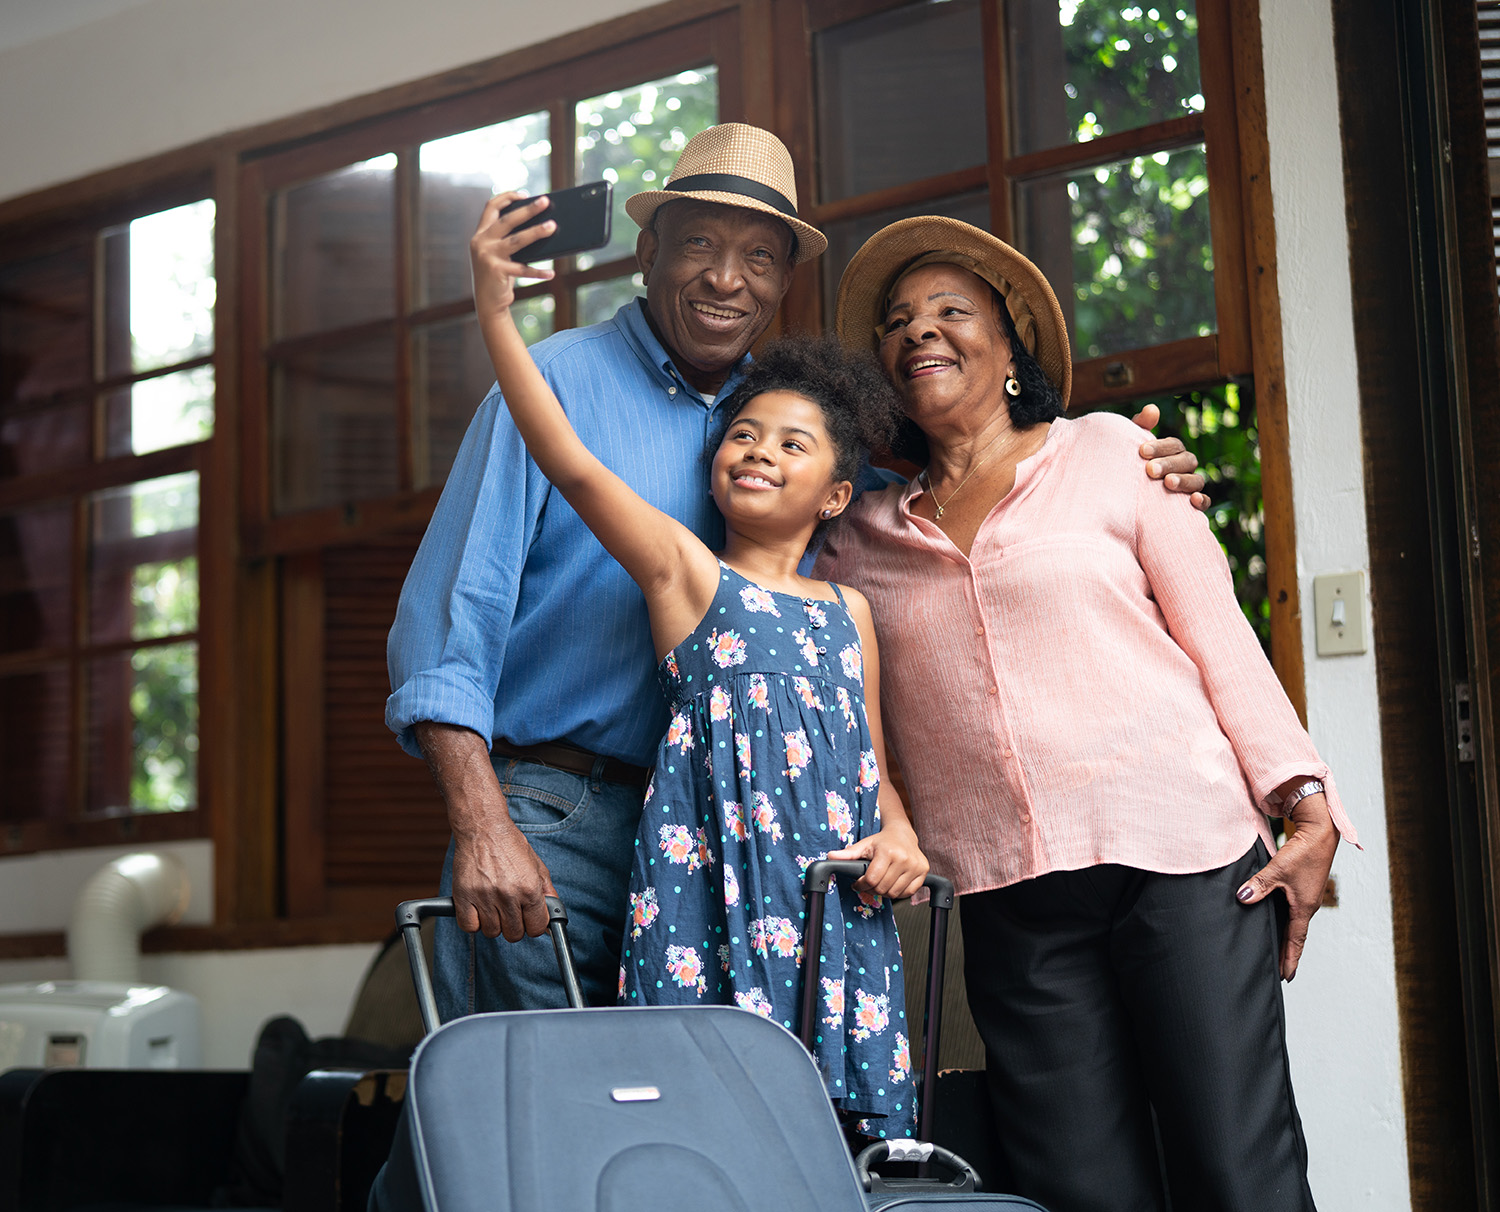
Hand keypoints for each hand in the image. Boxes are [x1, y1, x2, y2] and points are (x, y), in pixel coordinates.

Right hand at [451, 815, 557, 942]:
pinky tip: (478, 909)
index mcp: (529, 888)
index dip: (534, 926)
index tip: (529, 919)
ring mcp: (484, 896)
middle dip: (514, 926)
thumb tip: (551, 920)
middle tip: (510, 911)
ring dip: (494, 923)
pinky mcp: (463, 896)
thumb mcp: (537, 866)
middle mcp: (508, 894)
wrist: (483, 828)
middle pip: (513, 934)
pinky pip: (469, 927)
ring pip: (491, 932)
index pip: (537, 928)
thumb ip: (546, 893)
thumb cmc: (510, 845)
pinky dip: (473, 923)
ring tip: (494, 906)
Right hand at [469, 192, 555, 322]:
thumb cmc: (499, 275)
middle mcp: (481, 242)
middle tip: (545, 201)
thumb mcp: (500, 254)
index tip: (524, 194)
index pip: (490, 207)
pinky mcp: (496, 271)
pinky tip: (552, 272)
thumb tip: (540, 226)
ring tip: (553, 226)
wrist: (487, 303)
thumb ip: (510, 240)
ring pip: (517, 240)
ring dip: (536, 232)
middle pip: (507, 220)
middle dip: (528, 209)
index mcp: (481, 234)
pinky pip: (522, 269)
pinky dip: (538, 272)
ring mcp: (487, 256)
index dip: (507, 197)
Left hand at [828, 818, 928, 899]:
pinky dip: (898, 892)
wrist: (903, 834)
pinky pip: (908, 893)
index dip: (861, 885)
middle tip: (868, 884)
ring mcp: (916, 866)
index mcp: (888, 852)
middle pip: (883, 888)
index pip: (872, 879)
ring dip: (884, 891)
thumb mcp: (864, 845)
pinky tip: (892, 883)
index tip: (858, 883)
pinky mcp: (923, 871)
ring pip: (895, 893)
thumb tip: (830, 857)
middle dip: (872, 889)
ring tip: (880, 882)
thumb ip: (848, 854)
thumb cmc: (882, 841)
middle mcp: (904, 859)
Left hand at [1132, 403, 1209, 510]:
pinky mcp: (1191, 506)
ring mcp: (1190, 486)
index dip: (1160, 447)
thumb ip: (1140, 427)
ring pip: (1197, 480)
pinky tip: (1192, 500)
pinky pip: (1205, 502)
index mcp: (1172, 451)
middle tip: (1150, 470)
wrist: (1121, 498)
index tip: (1142, 451)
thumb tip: (1152, 409)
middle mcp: (1184, 467)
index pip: (1174, 445)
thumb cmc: (1129, 467)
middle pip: (1187, 461)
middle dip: (1169, 464)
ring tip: (1168, 483)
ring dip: (1184, 481)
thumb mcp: (1131, 448)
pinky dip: (1203, 501)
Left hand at [1234, 792, 1339, 979]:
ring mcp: (1307, 896)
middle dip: (1287, 953)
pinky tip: (1277, 920)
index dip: (1289, 959)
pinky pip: (1294, 910)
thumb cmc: (1302, 852)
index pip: (1295, 940)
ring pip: (1294, 922)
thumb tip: (1242, 898)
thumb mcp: (1277, 869)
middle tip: (1279, 972)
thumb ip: (1259, 885)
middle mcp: (1308, 905)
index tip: (1286, 977)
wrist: (1320, 832)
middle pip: (1296, 935)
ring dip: (1286, 937)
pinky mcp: (1304, 887)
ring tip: (1277, 952)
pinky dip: (1286, 920)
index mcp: (1304, 907)